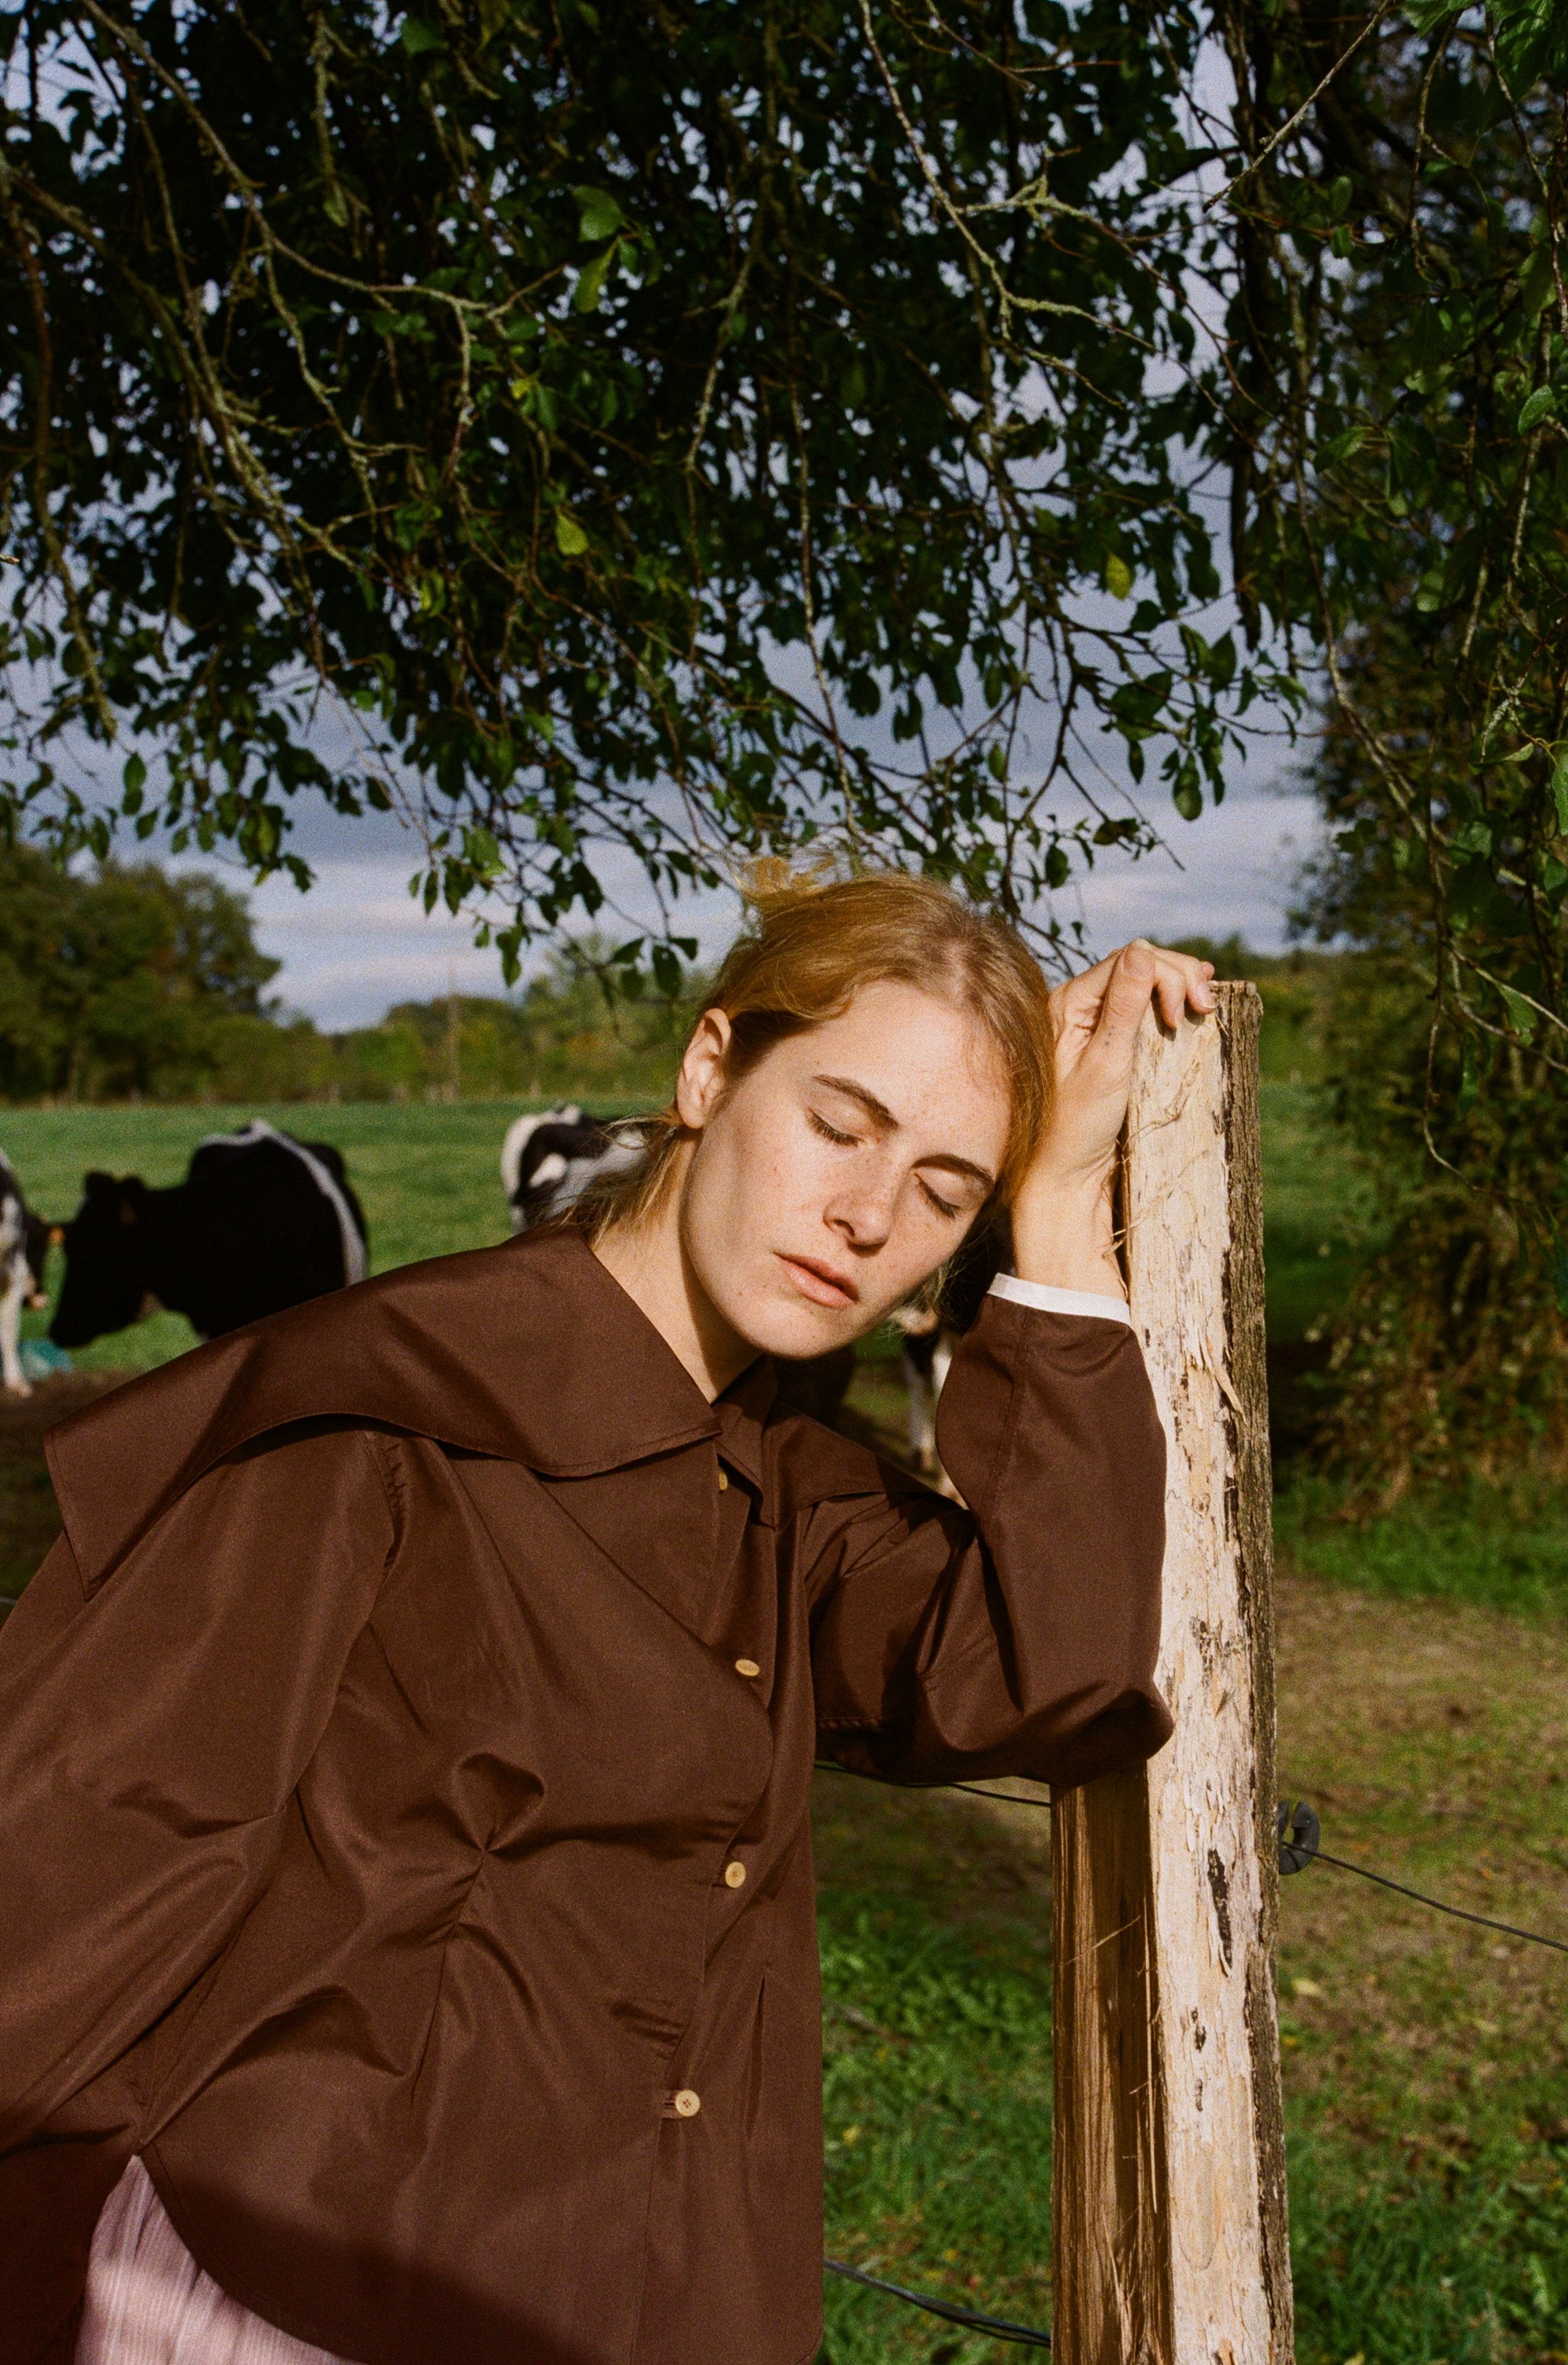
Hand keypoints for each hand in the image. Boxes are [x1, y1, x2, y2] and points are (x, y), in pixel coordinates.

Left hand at [1011, 940, 1216, 1295]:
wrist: (1064, 1175)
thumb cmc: (1077, 1127)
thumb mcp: (1105, 1066)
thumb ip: (1122, 1009)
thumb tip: (1141, 953)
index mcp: (1066, 1005)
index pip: (1125, 962)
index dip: (1166, 975)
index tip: (1185, 1014)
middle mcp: (1076, 1007)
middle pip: (1136, 967)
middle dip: (1177, 978)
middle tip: (1205, 1008)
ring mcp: (1092, 1025)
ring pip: (1142, 984)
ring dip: (1178, 987)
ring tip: (1205, 1003)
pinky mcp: (1108, 1044)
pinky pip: (1140, 1008)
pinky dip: (1169, 1001)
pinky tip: (1192, 1000)